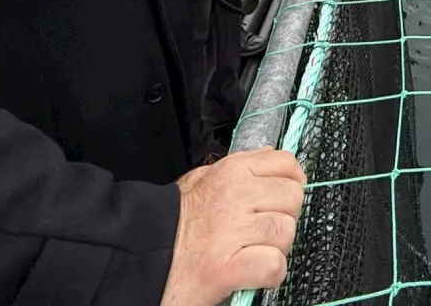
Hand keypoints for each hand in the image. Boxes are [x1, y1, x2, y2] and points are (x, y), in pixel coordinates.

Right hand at [161, 148, 306, 304]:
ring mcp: (233, 230)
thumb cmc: (168, 223)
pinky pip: (274, 265)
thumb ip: (236, 167)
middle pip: (293, 198)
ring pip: (287, 232)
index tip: (282, 198)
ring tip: (251, 252)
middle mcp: (235, 194)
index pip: (286, 164)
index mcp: (230, 171)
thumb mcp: (198, 180)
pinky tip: (252, 272)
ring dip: (275, 248)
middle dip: (283, 217)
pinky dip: (270, 273)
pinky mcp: (229, 266)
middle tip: (261, 231)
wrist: (138, 259)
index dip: (291, 183)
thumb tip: (268, 156)